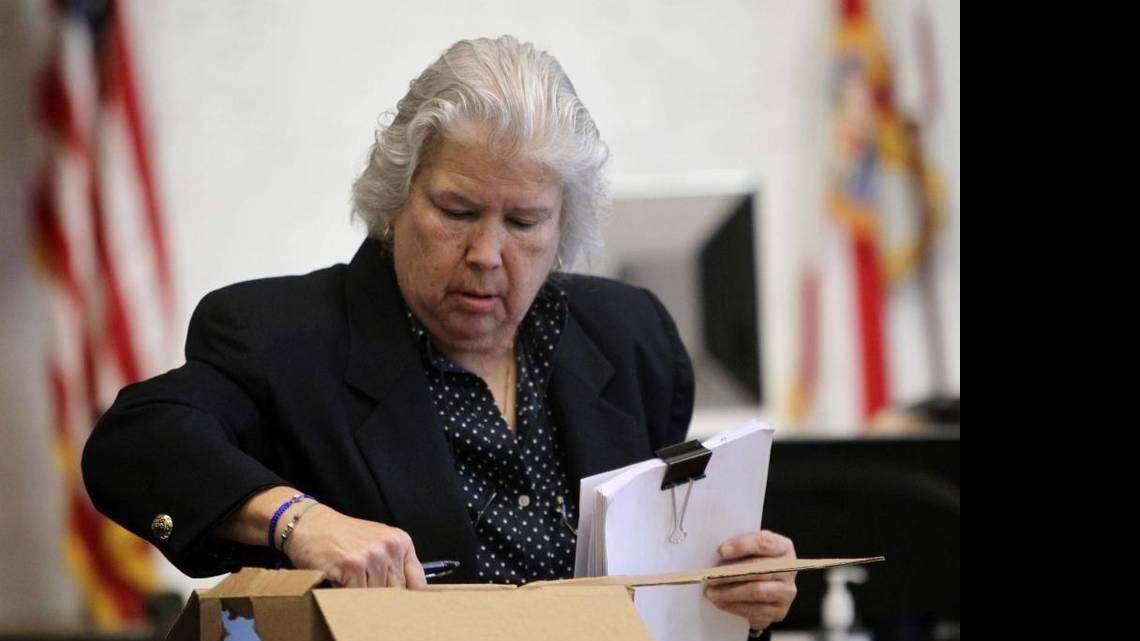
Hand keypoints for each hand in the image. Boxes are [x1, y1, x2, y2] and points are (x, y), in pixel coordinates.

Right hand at [283, 504, 427, 588]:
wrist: (310, 524)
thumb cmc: (343, 536)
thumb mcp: (377, 542)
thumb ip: (395, 564)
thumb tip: (408, 596)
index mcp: (401, 541)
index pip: (417, 582)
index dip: (408, 597)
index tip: (401, 604)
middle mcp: (389, 547)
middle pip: (396, 592)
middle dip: (381, 596)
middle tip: (363, 585)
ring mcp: (372, 556)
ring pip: (376, 596)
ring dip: (361, 593)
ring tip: (350, 577)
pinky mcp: (352, 565)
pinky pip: (356, 595)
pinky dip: (346, 593)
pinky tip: (339, 577)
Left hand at [704, 529, 796, 631]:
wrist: (763, 589)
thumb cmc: (752, 564)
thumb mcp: (749, 551)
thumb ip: (739, 549)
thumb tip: (717, 554)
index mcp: (783, 547)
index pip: (764, 542)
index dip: (742, 546)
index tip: (721, 551)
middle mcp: (789, 569)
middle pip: (759, 569)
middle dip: (731, 574)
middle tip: (710, 577)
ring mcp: (786, 591)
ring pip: (757, 591)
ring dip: (730, 593)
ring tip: (711, 592)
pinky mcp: (780, 610)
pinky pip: (756, 610)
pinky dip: (734, 607)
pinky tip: (721, 602)